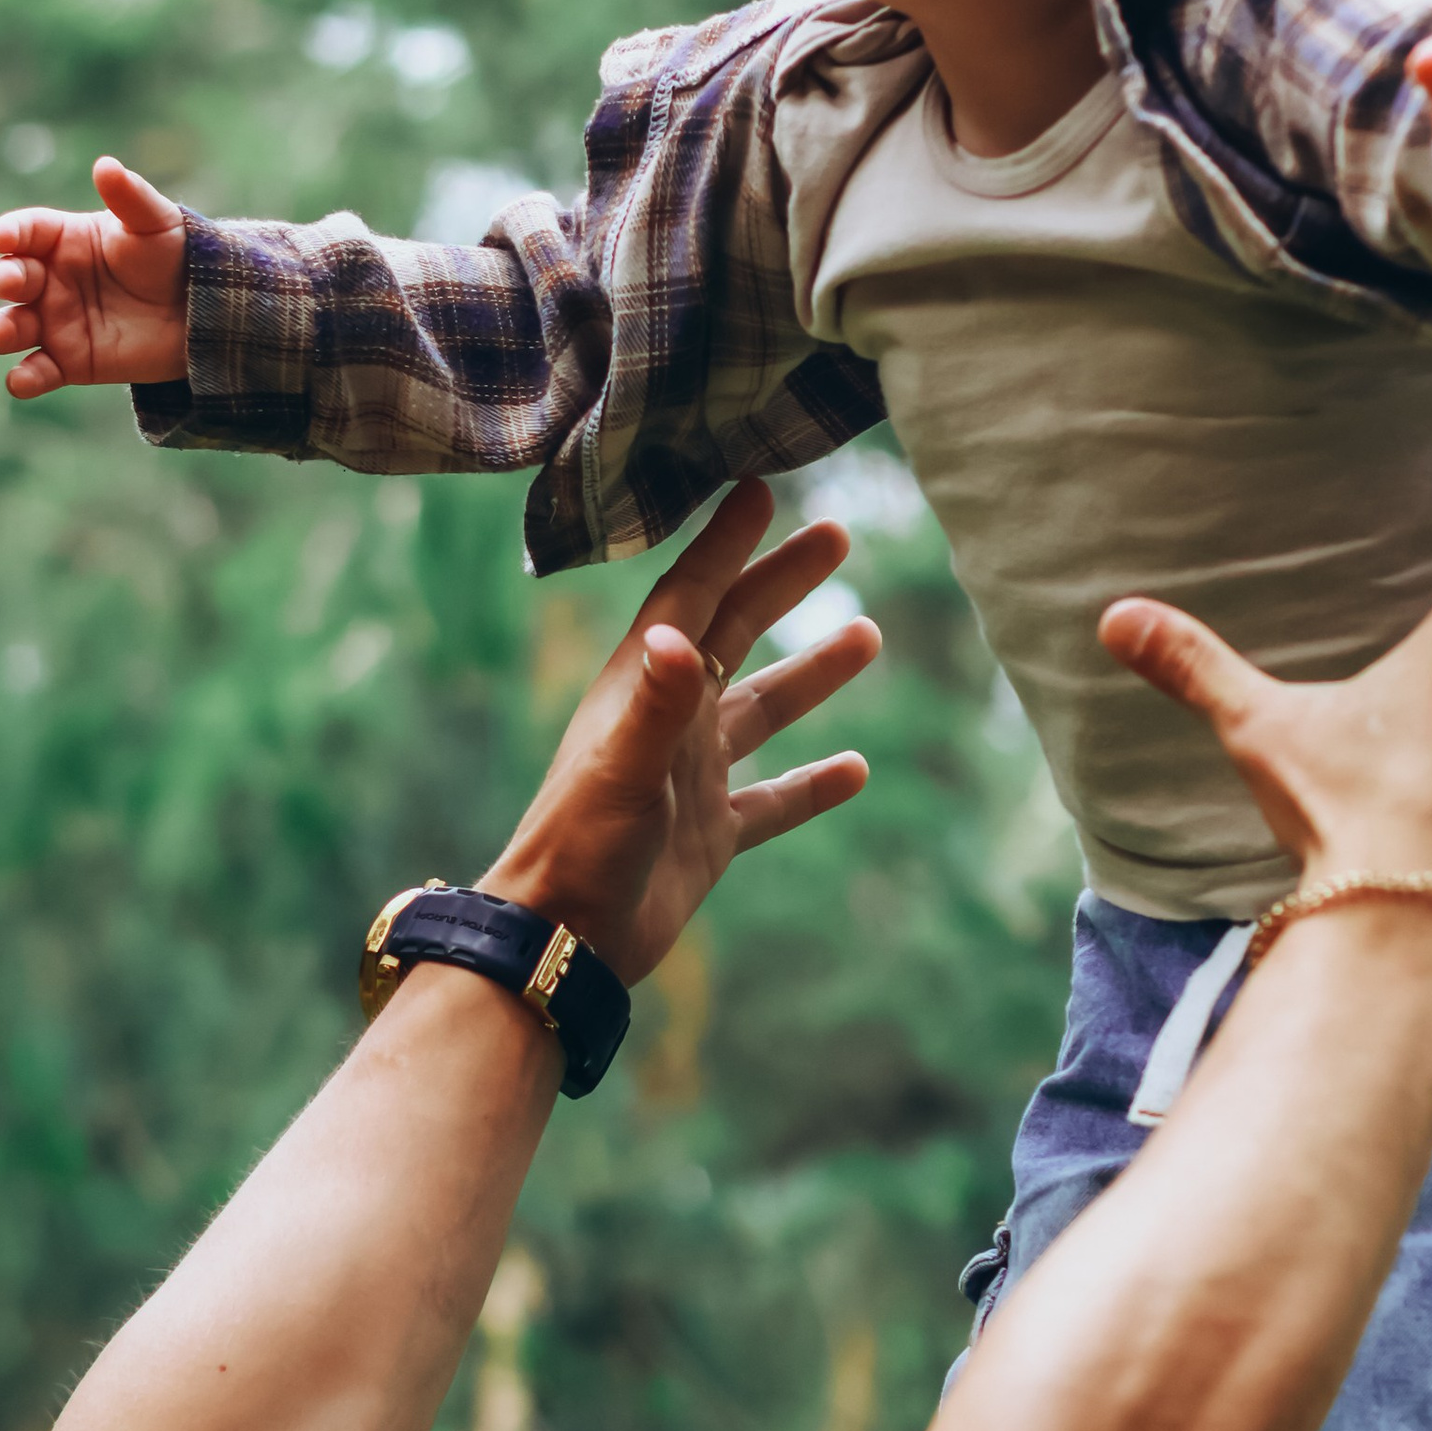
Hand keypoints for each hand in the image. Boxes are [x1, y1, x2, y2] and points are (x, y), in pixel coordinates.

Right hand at [0, 158, 189, 395]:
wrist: (203, 310)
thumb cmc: (176, 256)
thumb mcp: (156, 222)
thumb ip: (130, 196)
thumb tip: (105, 165)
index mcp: (63, 239)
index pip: (25, 231)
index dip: (10, 233)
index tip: (3, 238)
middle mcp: (49, 280)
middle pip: (8, 278)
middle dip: (4, 278)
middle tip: (15, 282)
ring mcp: (54, 322)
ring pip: (9, 327)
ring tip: (3, 333)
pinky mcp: (69, 362)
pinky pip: (35, 373)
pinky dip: (22, 379)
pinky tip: (21, 381)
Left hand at [483, 479, 878, 985]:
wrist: (562, 942)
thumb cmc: (577, 848)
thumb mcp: (620, 769)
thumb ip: (655, 704)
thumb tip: (681, 635)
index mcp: (640, 688)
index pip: (691, 596)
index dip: (726, 543)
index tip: (760, 488)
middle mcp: (668, 720)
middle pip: (734, 633)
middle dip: (781, 583)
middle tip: (837, 535)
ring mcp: (692, 778)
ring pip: (762, 709)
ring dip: (812, 673)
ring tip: (868, 634)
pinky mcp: (710, 835)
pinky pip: (773, 798)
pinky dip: (812, 784)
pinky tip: (857, 769)